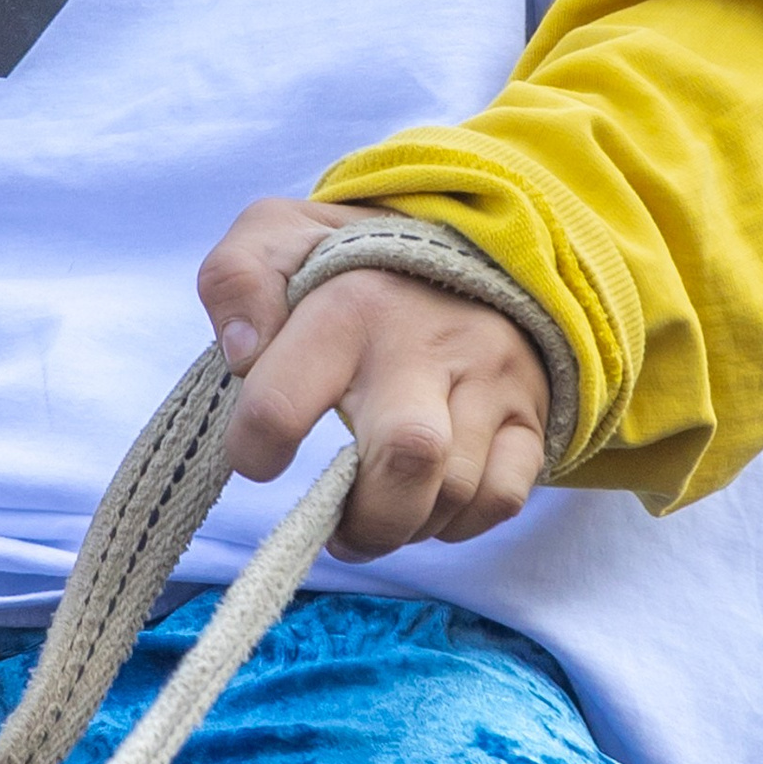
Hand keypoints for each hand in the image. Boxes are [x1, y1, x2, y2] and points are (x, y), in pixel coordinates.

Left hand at [196, 196, 549, 558]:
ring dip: (406, 525)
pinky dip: (461, 522)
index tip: (256, 458)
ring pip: (456, 487)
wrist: (463, 239)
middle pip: (408, 454)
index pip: (284, 400)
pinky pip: (504, 496)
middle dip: (366, 518)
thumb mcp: (278, 238)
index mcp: (347, 303)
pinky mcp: (526, 411)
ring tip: (374, 512)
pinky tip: (427, 502)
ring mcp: (486, 376)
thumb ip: (236, 280)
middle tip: (336, 525)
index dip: (256, 449)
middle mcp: (423, 341)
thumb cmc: (349, 260)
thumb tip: (242, 354)